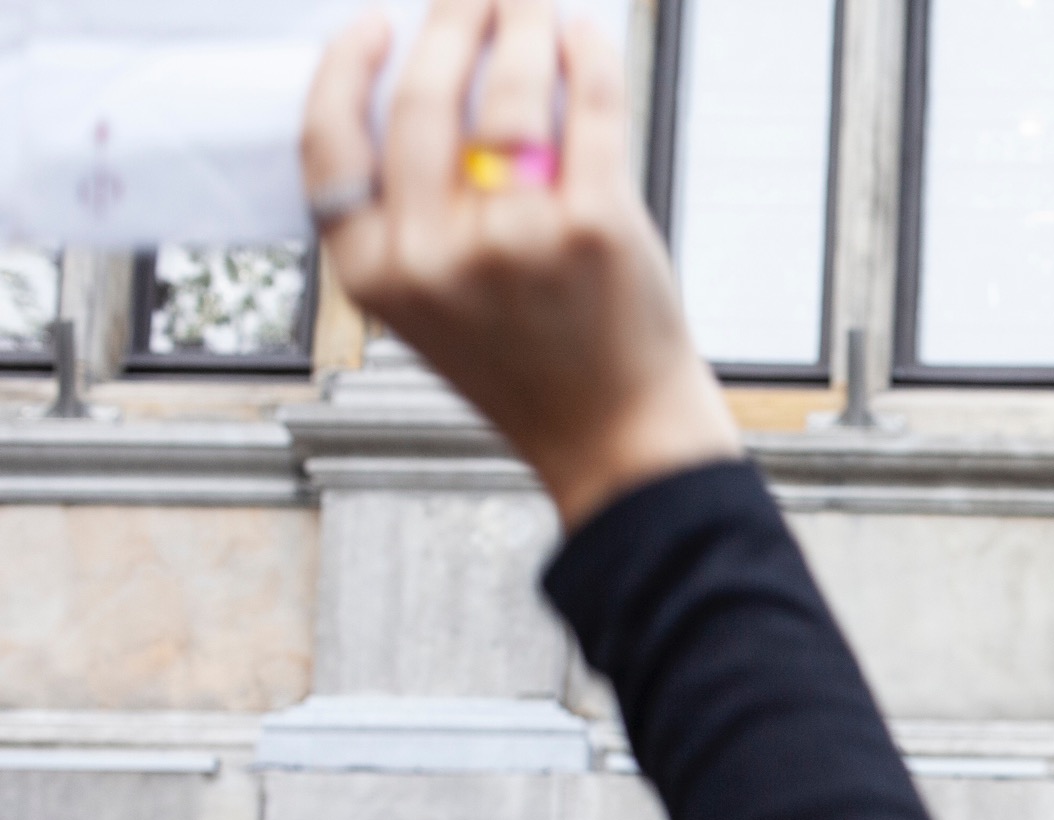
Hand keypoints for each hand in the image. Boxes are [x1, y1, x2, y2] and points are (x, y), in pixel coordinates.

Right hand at [302, 0, 741, 527]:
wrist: (616, 434)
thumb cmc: (529, 366)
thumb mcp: (427, 306)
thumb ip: (405, 216)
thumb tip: (413, 81)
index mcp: (375, 274)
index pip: (329, 141)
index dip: (346, 67)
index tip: (373, 24)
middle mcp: (437, 256)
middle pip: (424, 100)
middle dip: (448, 23)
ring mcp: (517, 241)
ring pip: (507, 93)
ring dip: (518, 24)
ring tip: (526, 2)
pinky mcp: (595, 227)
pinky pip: (587, 110)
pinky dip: (585, 57)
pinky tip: (579, 35)